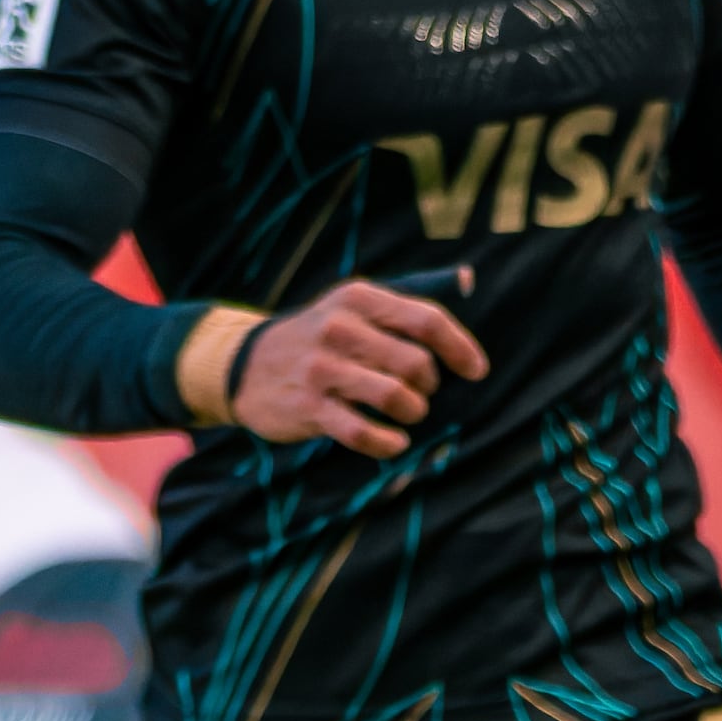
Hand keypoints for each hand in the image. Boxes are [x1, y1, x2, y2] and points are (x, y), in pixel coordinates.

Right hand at [232, 276, 483, 458]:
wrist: (244, 364)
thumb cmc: (322, 337)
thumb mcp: (355, 306)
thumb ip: (409, 300)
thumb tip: (468, 278)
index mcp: (358, 298)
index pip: (426, 320)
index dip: (460, 349)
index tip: (476, 372)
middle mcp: (339, 328)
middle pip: (416, 363)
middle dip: (429, 385)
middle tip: (420, 391)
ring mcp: (321, 368)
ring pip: (395, 397)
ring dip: (412, 411)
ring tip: (407, 412)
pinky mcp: (308, 406)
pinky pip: (362, 432)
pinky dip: (387, 443)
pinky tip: (394, 441)